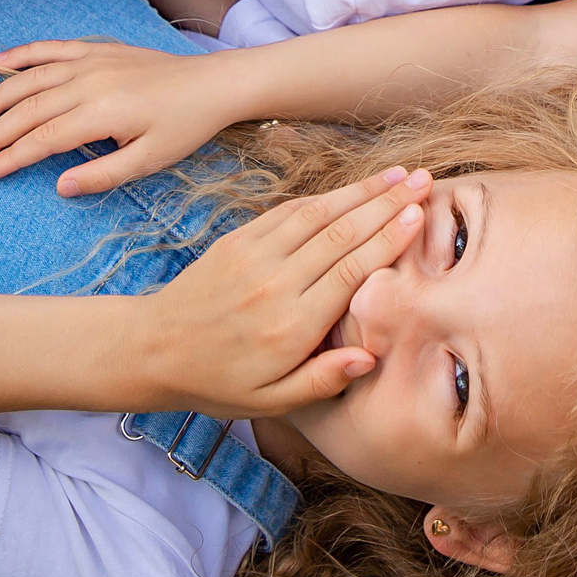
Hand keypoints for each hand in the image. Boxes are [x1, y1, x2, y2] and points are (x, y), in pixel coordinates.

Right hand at [0, 41, 245, 193]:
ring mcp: (91, 60)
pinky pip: (51, 48)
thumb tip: (60, 186)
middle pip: (29, 109)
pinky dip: (22, 54)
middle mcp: (89, 81)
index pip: (43, 138)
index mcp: (101, 112)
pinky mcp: (97, 49)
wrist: (212, 83)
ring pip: (31, 77)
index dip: (11, 156)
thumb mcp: (150, 160)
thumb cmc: (184, 126)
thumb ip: (103, 174)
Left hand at [145, 166, 430, 419]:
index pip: (350, 272)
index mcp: (290, 326)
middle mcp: (275, 284)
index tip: (417, 215)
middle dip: (386, 204)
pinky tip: (352, 187)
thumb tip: (369, 357)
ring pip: (318, 214)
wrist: (151, 349)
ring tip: (399, 174)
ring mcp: (254, 256)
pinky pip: (289, 211)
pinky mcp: (239, 240)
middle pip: (341, 234)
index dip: (387, 240)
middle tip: (425, 180)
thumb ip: (322, 379)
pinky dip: (325, 196)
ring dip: (362, 191)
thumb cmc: (217, 381)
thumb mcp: (270, 401)